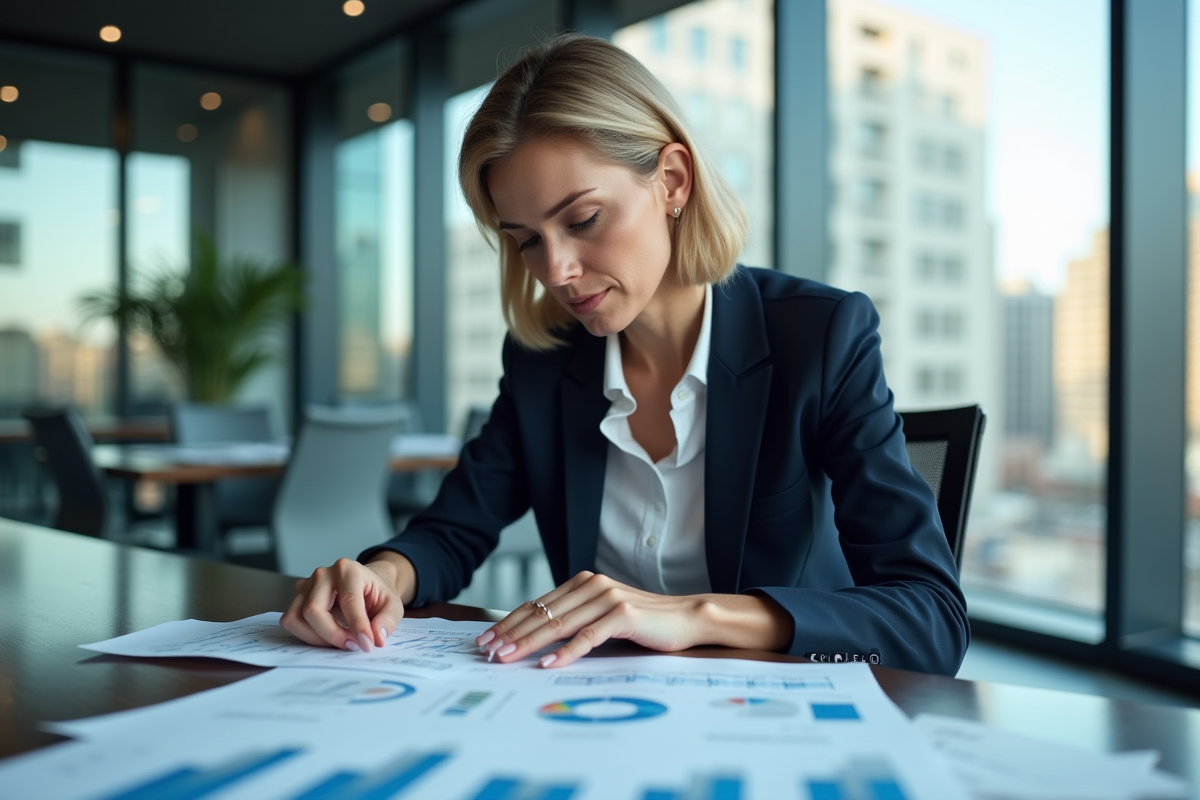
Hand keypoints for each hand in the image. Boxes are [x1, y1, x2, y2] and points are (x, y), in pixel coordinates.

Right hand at [279, 554, 414, 651]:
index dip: (357, 626)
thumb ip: (387, 620)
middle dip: (333, 635)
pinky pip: (292, 622)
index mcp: (348, 569)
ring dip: (317, 638)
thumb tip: (376, 638)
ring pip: (297, 619)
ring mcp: (305, 585)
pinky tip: (327, 637)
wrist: (366, 584)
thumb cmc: (377, 593)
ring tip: (341, 641)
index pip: (348, 600)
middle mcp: (322, 574)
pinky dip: (307, 636)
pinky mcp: (297, 598)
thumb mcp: (393, 604)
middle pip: (314, 611)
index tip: (366, 645)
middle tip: (353, 645)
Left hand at [474, 571, 707, 667]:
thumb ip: (577, 619)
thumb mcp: (604, 616)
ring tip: (506, 659)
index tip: (486, 639)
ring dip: (529, 644)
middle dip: (510, 634)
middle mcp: (592, 585)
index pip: (538, 605)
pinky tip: (547, 664)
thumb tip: (538, 639)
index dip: (509, 622)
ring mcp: (607, 598)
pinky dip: (566, 652)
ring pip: (559, 625)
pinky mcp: (623, 615)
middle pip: (542, 614)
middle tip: (486, 652)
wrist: (687, 618)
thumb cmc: (646, 622)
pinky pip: (588, 636)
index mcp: (584, 583)